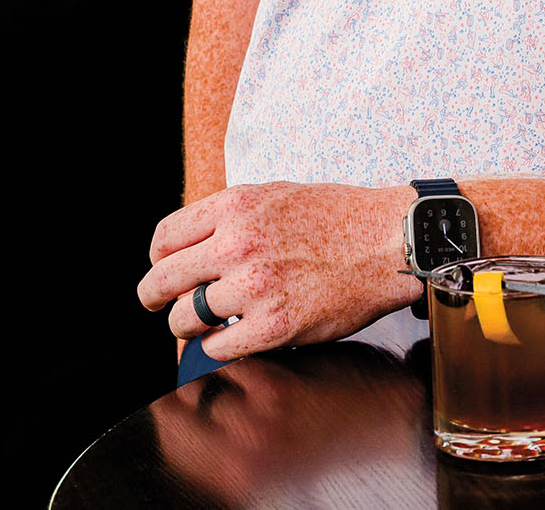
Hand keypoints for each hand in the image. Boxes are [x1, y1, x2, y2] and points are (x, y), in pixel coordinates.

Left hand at [139, 182, 416, 359]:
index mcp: (236, 206)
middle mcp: (237, 243)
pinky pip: (217, 347)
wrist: (389, 241)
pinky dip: (217, 348)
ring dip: (189, 326)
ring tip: (204, 326)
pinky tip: (230, 339)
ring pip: (185, 318)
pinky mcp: (273, 325)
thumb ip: (233, 218)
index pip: (165, 237)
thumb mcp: (277, 196)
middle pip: (163, 279)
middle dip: (155, 298)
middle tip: (159, 307)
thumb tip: (195, 248)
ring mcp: (254, 286)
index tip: (162, 270)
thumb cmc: (341, 218)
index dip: (157, 259)